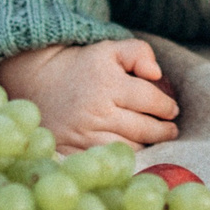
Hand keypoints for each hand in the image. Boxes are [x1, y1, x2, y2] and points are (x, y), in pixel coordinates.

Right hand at [0, 39, 180, 152]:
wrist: (37, 81)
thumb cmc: (82, 65)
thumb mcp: (110, 48)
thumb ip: (139, 52)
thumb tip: (157, 74)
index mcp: (108, 84)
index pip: (151, 101)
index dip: (167, 107)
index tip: (172, 110)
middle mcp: (97, 111)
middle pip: (143, 129)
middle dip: (163, 131)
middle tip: (170, 130)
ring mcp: (83, 135)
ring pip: (128, 148)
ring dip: (146, 146)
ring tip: (154, 141)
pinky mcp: (71, 152)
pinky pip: (105, 161)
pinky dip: (121, 159)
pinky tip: (129, 151)